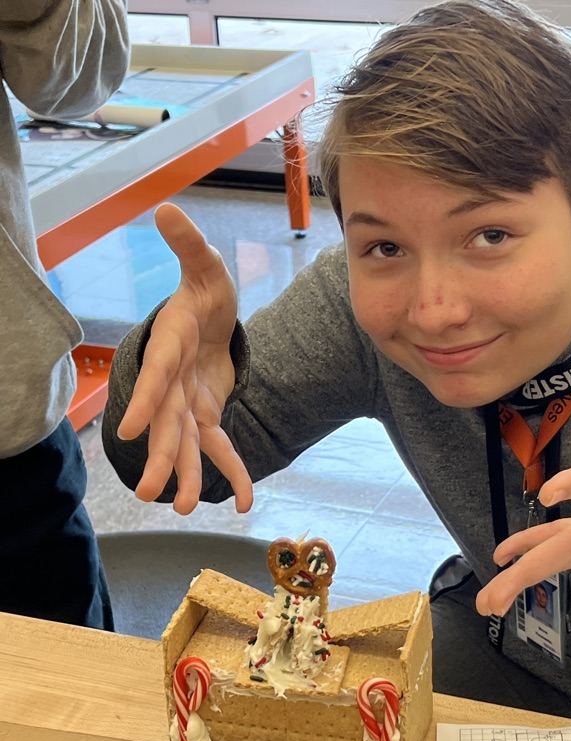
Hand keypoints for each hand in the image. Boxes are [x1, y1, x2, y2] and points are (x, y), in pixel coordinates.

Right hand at [117, 203, 253, 514]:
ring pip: (185, 444)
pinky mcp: (207, 415)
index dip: (145, 399)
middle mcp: (175, 381)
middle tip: (150, 490)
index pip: (157, 374)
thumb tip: (165, 208)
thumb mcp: (205, 265)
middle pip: (166, 422)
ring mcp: (189, 403)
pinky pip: (219, 448)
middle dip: (159, 455)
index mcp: (172, 345)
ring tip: (182, 507)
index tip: (128, 428)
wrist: (209, 319)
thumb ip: (189, 245)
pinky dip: (233, 473)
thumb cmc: (204, 291)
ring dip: (185, 474)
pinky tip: (247, 502)